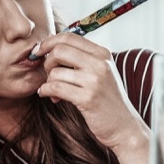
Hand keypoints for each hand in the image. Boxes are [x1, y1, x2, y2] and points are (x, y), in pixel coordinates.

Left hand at [35, 34, 146, 150]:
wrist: (124, 126)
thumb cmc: (108, 100)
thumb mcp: (102, 73)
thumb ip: (83, 59)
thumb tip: (51, 48)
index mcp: (103, 54)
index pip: (69, 37)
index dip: (48, 42)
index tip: (39, 51)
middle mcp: (100, 64)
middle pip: (59, 50)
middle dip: (47, 62)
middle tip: (49, 74)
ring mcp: (95, 81)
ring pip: (55, 72)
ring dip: (48, 82)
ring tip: (54, 91)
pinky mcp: (88, 98)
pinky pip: (55, 87)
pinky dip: (46, 91)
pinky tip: (49, 95)